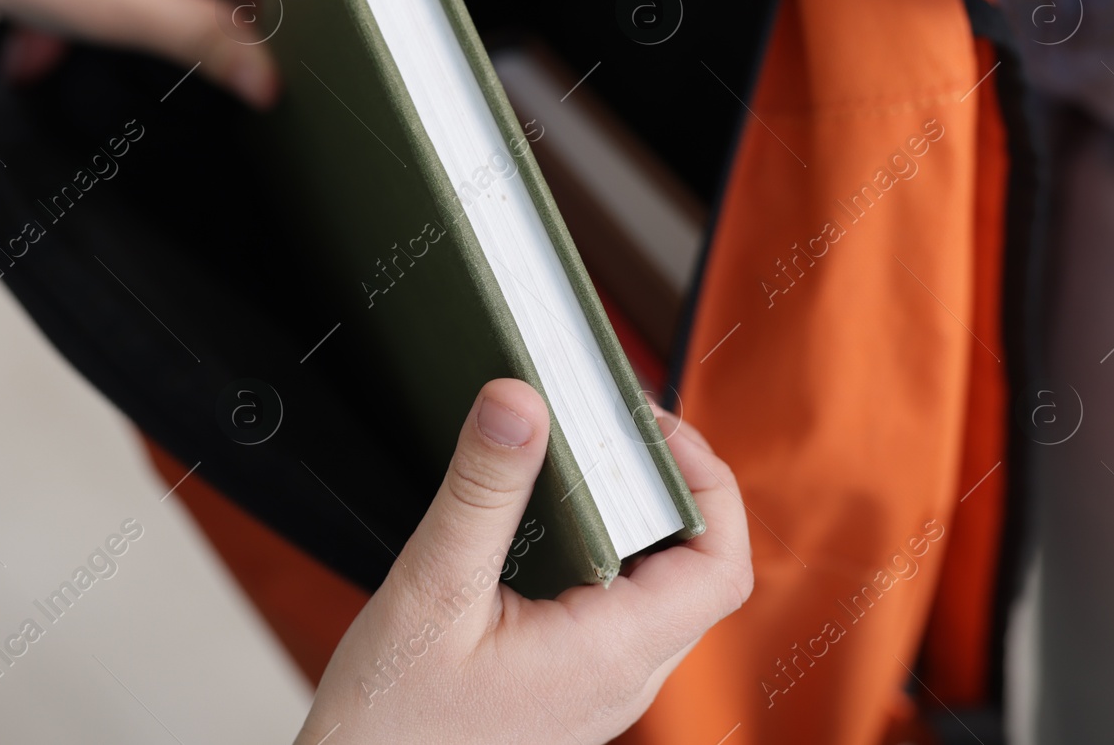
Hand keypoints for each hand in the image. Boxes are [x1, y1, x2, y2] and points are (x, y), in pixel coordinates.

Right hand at [297, 379, 752, 744]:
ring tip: (580, 459)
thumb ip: (481, 492)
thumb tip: (519, 402)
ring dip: (631, 517)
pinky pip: (613, 607)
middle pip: (695, 568)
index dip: (707, 481)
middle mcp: (621, 676)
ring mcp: (598, 685)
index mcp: (610, 654)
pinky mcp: (569, 685)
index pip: (720, 565)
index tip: (651, 426)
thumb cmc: (393, 728)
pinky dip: (597, 550)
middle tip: (612, 427)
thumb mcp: (431, 590)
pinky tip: (545, 520)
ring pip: (654, 587)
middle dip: (665, 484)